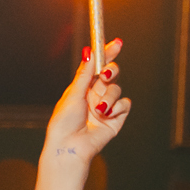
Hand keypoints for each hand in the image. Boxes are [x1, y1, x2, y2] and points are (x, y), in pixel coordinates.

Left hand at [43, 38, 128, 164]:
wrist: (70, 146)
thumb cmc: (64, 122)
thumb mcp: (73, 93)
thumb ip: (85, 74)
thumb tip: (89, 52)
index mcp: (82, 87)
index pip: (98, 66)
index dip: (107, 53)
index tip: (116, 43)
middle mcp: (95, 94)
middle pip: (112, 73)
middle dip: (111, 72)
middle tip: (106, 75)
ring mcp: (106, 105)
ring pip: (117, 89)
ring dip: (109, 97)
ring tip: (99, 109)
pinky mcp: (116, 117)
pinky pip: (125, 104)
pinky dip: (116, 108)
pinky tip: (106, 116)